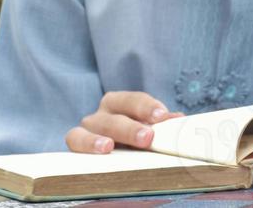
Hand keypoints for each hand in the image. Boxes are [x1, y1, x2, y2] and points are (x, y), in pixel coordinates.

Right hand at [66, 91, 182, 153]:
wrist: (112, 149)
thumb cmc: (134, 135)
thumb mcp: (148, 128)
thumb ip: (162, 124)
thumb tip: (177, 120)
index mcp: (120, 103)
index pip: (134, 100)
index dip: (147, 107)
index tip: (162, 116)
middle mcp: (102, 113)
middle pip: (115, 118)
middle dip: (131, 128)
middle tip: (147, 137)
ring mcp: (87, 128)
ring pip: (91, 128)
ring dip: (99, 138)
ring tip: (108, 147)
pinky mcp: (76, 144)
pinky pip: (75, 142)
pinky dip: (85, 144)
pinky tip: (96, 152)